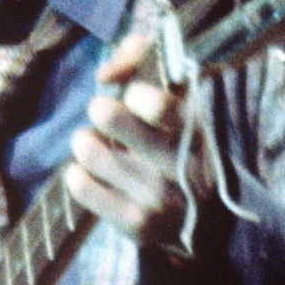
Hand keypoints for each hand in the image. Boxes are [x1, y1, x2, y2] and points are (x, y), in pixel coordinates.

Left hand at [65, 34, 214, 254]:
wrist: (207, 217)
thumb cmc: (178, 139)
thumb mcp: (178, 95)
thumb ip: (143, 58)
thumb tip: (104, 74)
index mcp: (194, 129)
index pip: (159, 103)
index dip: (133, 92)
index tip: (132, 96)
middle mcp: (181, 166)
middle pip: (110, 118)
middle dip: (100, 110)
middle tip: (106, 117)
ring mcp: (160, 200)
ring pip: (90, 152)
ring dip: (86, 142)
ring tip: (96, 145)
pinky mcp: (138, 226)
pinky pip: (82, 188)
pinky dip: (77, 175)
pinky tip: (89, 173)